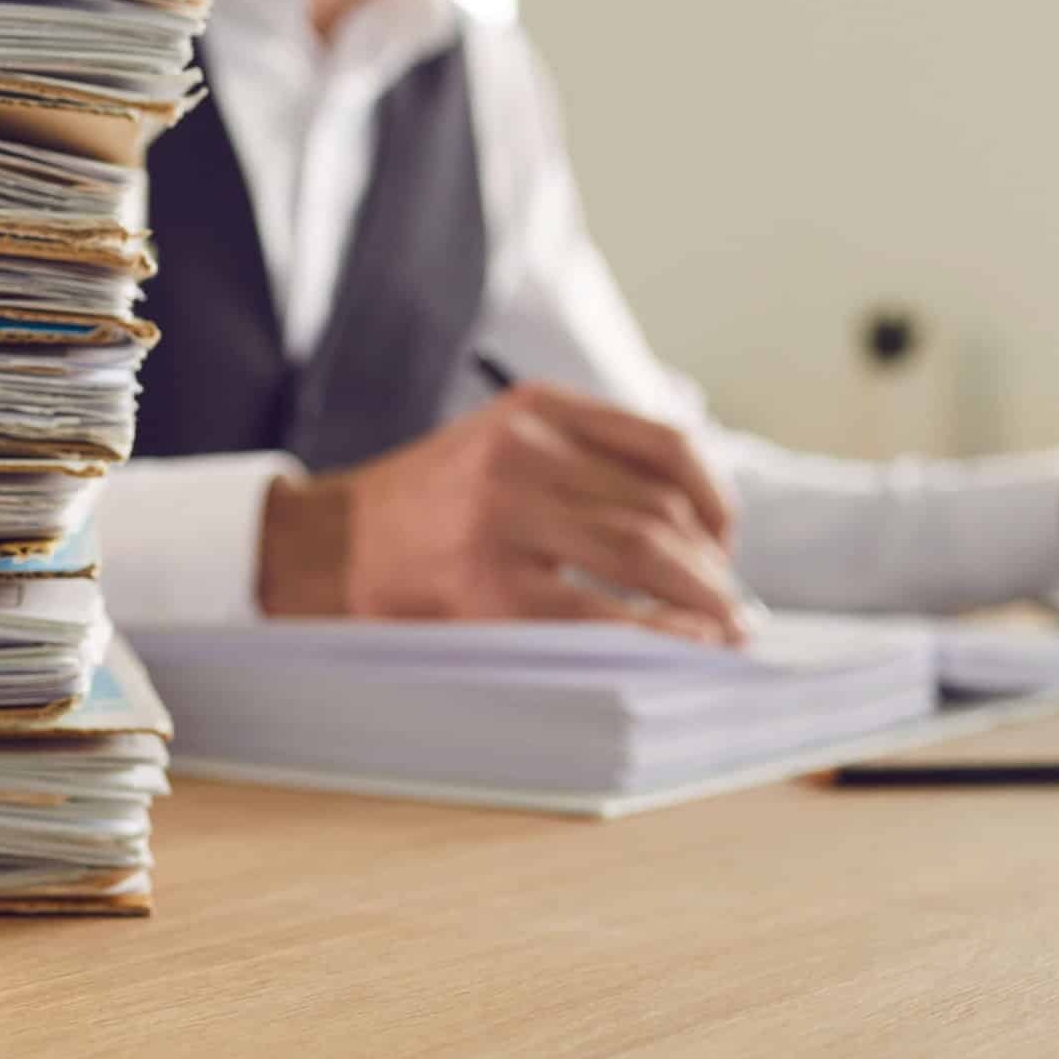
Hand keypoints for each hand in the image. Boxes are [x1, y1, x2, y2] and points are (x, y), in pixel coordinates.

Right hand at [256, 381, 747, 642]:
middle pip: (660, 507)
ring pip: (643, 553)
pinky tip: (682, 648)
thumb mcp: (499, 446)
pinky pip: (600, 614)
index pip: (665, 444)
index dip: (715, 499)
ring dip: (700, 600)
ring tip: (720, 632)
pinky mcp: (487, 585)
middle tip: (734, 608)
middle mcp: (522, 451)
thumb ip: (580, 459)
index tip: (727, 541)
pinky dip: (658, 634)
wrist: (324, 547)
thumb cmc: (424, 510)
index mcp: (534, 410)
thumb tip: (697, 527)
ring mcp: (503, 517)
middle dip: (712, 567)